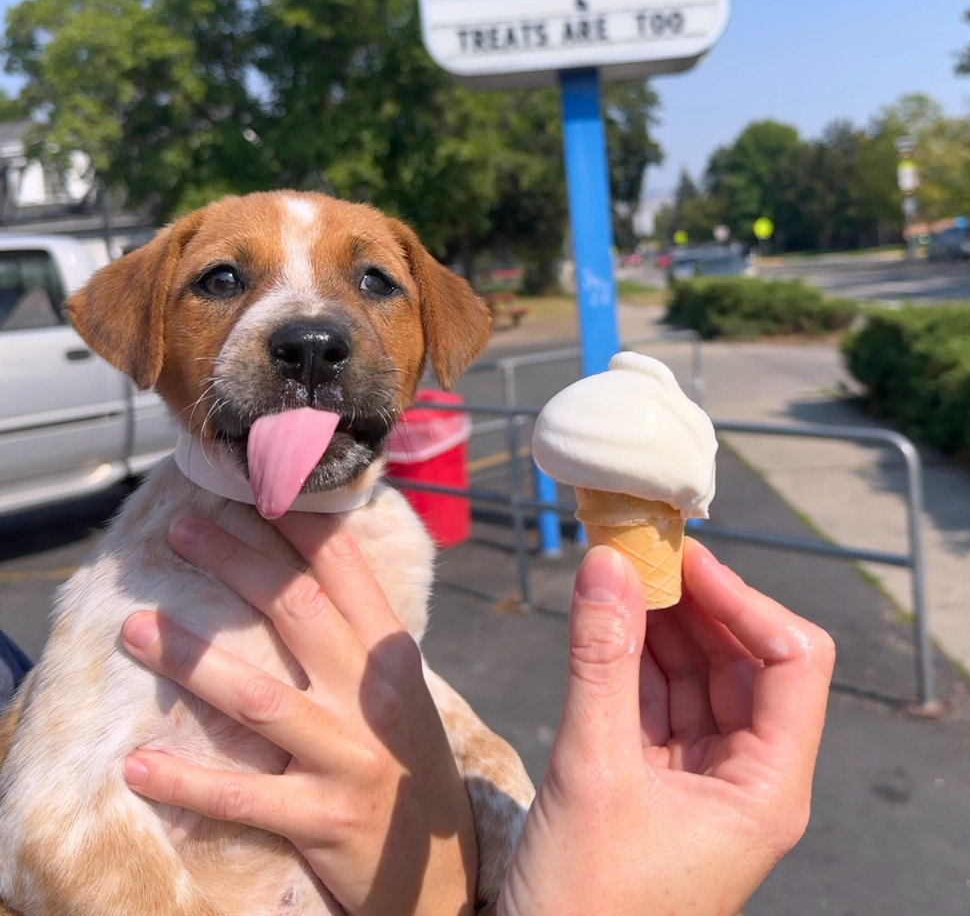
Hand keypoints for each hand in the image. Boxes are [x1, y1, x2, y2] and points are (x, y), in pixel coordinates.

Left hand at [120, 513, 476, 915]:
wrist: (440, 876)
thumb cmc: (407, 767)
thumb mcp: (398, 692)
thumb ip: (356, 637)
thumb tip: (299, 569)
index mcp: (391, 657)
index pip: (345, 572)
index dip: (301, 525)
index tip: (258, 486)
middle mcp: (372, 697)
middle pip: (296, 612)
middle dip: (235, 563)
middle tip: (181, 530)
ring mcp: (347, 757)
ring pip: (257, 696)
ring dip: (190, 658)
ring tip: (134, 627)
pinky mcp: (321, 819)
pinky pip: (242, 797)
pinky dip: (187, 781)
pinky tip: (137, 765)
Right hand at [498, 539, 834, 915]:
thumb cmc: (587, 907)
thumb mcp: (592, 774)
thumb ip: (602, 663)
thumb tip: (607, 562)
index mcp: (768, 788)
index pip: (793, 663)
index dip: (745, 601)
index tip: (685, 561)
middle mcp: (748, 780)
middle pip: (744, 660)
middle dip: (696, 602)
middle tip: (642, 550)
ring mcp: (702, 782)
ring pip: (697, 676)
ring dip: (660, 621)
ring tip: (618, 569)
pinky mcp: (657, 785)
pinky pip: (657, 700)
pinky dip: (633, 657)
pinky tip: (605, 618)